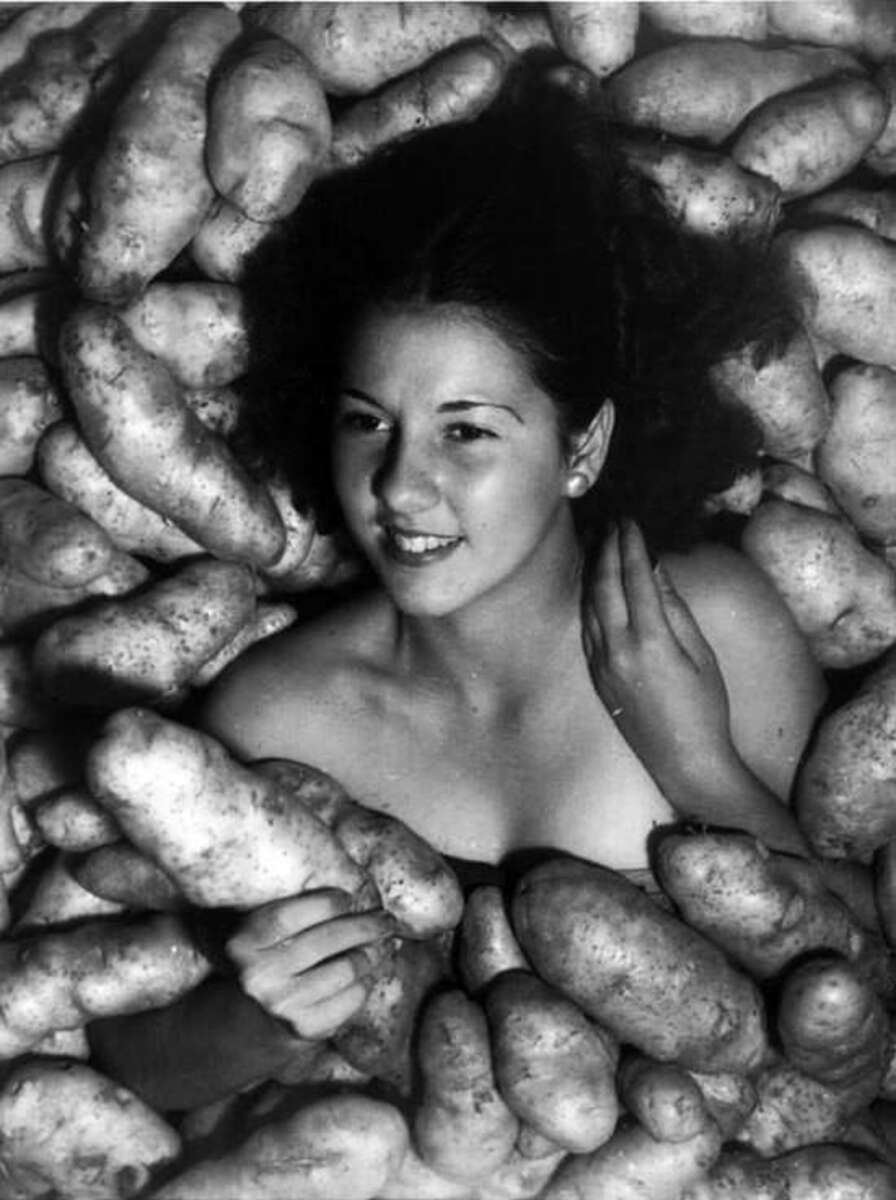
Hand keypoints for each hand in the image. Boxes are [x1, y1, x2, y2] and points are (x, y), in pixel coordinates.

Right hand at [227, 889, 395, 1040]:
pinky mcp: (305, 1027)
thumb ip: (297, 913)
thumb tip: (359, 896)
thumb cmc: (270, 963)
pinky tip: (365, 975)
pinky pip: (352, 997)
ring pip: (347, 968)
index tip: (349, 897)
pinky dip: (365, 982)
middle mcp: (259, 976)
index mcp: (244, 944)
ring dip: (371, 954)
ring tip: (380, 947)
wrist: (251, 1022)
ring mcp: (282, 1004)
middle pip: (327, 940)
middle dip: (365, 925)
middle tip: (386, 919)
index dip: (326, 903)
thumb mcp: (265, 935)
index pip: (288, 916)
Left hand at [581, 519, 734, 798]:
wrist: (684, 760)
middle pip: (604, 585)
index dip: (631, 546)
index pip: (634, 579)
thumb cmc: (704, 707)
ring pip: (588, 604)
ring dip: (592, 570)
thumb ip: (675, 609)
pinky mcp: (595, 675)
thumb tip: (656, 570)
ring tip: (597, 543)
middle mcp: (618, 649)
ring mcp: (602, 663)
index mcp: (650, 641)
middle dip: (606, 549)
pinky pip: (585, 628)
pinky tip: (592, 584)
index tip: (630, 521)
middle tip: (611, 523)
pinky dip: (588, 599)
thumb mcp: (701, 654)